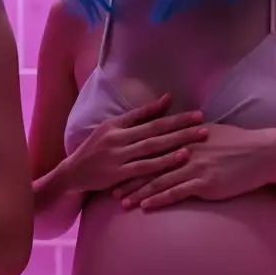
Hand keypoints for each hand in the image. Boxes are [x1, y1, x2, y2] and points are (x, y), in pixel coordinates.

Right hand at [62, 94, 210, 194]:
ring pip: (152, 146)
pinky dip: (164, 161)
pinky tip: (180, 157)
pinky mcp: (118, 173)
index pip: (148, 116)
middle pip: (155, 129)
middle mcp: (117, 137)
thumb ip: (135, 118)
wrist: (72, 173)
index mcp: (115, 125)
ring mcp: (118, 155)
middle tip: (203, 121)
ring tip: (198, 137)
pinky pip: (145, 167)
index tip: (196, 112)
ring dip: (177, 140)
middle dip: (181, 125)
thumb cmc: (94, 150)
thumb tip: (164, 101)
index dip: (173, 114)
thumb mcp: (110, 129)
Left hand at [114, 125, 275, 209]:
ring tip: (121, 201)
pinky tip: (145, 207)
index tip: (117, 166)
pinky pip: (176, 192)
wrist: (265, 153)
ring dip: (138, 192)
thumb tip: (178, 134)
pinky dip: (158, 199)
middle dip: (128, 176)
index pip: (152, 148)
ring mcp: (195, 166)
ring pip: (158, 180)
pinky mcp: (205, 181)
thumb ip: (191, 134)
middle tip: (109, 187)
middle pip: (149, 164)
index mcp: (185, 136)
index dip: (133, 157)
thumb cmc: (241, 143)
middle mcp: (186, 149)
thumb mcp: (213, 132)